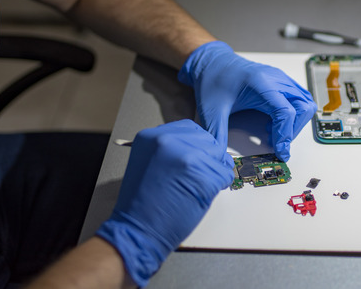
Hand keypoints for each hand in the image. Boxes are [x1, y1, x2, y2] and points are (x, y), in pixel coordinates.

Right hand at [96, 120, 233, 286]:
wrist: (136, 230)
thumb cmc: (142, 203)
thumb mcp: (149, 162)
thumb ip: (172, 150)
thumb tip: (200, 148)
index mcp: (152, 136)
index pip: (191, 129)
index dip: (196, 146)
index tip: (193, 160)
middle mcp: (168, 141)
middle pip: (207, 139)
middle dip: (207, 158)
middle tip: (195, 177)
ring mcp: (186, 157)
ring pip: (218, 157)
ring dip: (213, 172)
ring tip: (195, 187)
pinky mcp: (201, 175)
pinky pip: (224, 174)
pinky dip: (219, 186)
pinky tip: (201, 194)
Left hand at [178, 41, 315, 160]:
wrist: (212, 62)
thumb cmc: (212, 80)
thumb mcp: (211, 111)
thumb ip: (217, 136)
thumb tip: (220, 159)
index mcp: (260, 84)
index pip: (286, 112)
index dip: (285, 135)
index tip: (280, 151)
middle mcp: (275, 79)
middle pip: (303, 107)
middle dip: (293, 130)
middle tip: (276, 142)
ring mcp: (280, 79)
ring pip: (305, 102)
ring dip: (295, 122)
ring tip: (274, 130)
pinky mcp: (280, 81)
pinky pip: (299, 98)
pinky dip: (293, 113)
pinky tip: (273, 119)